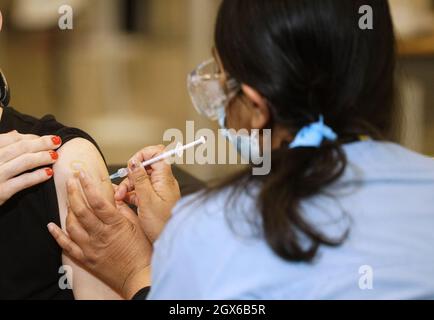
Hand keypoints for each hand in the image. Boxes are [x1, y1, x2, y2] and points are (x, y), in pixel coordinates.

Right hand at [0, 131, 61, 204]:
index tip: (43, 138)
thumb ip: (1, 145)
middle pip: (21, 148)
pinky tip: (49, 173)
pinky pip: (23, 181)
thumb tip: (16, 132)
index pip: (12, 138)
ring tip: (55, 156)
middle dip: (41, 143)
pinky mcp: (1, 192)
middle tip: (57, 141)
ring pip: (24, 162)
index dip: (30, 137)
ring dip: (42, 157)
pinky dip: (37, 176)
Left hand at [48, 170, 152, 298]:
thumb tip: (112, 195)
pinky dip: (57, 234)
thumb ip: (123, 209)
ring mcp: (91, 248)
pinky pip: (66, 245)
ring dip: (67, 209)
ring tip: (70, 199)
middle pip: (80, 210)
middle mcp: (101, 235)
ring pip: (71, 225)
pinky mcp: (86, 259)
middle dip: (73, 192)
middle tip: (70, 180)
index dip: (88, 185)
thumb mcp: (137, 225)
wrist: (138, 276)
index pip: (97, 201)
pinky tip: (52, 225)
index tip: (82, 174)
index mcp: (115, 225)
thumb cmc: (142, 250)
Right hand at [115, 145, 180, 242]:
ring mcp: (158, 190)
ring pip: (140, 179)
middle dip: (131, 175)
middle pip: (145, 167)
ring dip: (128, 186)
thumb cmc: (163, 225)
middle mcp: (163, 182)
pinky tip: (123, 201)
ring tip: (120, 198)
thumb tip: (135, 162)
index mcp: (165, 178)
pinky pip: (140, 190)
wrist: (168, 241)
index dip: (143, 155)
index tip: (132, 164)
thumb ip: (140, 179)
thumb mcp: (147, 200)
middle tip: (124, 188)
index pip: (159, 153)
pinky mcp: (153, 199)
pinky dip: (130, 194)